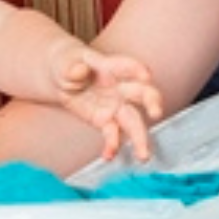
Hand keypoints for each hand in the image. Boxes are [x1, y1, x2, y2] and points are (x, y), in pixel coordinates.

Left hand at [55, 45, 163, 161]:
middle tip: (156, 113)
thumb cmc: (68, 66)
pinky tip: (108, 155)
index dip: (138, 70)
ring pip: (133, 121)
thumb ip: (72, 67)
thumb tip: (79, 70)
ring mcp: (116, 106)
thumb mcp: (65, 63)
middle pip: (142, 93)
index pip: (128, 67)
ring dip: (140, 138)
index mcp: (111, 68)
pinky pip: (112, 134)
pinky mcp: (106, 121)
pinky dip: (112, 145)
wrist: (62, 79)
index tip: (146, 76)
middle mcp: (120, 88)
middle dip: (152, 102)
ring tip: (143, 155)